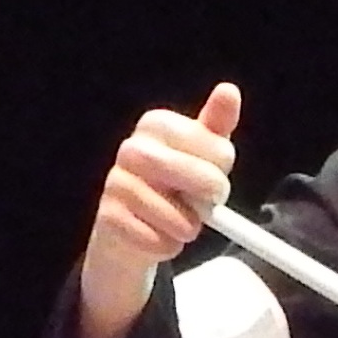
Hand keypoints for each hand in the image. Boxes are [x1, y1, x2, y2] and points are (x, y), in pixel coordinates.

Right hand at [77, 83, 240, 337]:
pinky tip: (159, 235)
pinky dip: (167, 246)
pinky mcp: (108, 218)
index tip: (219, 174)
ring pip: (176, 215)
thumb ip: (216, 127)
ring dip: (188, 226)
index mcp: (156, 124)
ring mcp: (116, 183)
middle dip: (210, 195)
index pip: (211, 144)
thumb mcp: (199, 154)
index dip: (222, 166)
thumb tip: (229, 91)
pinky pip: (156, 240)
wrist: (131, 227)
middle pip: (193, 175)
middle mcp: (131, 149)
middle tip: (211, 203)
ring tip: (180, 221)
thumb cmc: (172, 185)